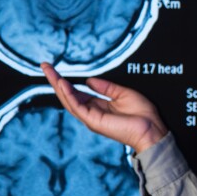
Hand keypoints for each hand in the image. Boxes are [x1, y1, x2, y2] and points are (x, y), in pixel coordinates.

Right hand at [41, 63, 167, 153]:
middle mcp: (92, 112)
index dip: (66, 81)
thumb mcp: (123, 93)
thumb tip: (89, 80)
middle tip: (45, 66)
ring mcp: (91, 118)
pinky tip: (63, 84)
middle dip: (56, 81)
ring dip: (58, 86)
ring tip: (49, 72)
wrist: (151, 129)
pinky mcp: (94, 121)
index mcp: (98, 106)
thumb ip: (106, 87)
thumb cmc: (142, 114)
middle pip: (68, 96)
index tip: (55, 69)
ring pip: (69, 101)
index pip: (77, 92)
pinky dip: (69, 95)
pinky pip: (77, 107)